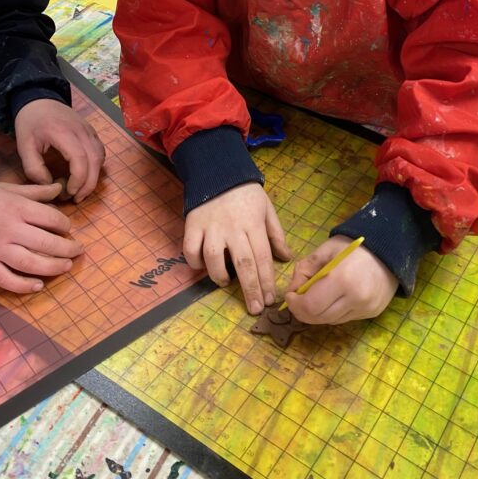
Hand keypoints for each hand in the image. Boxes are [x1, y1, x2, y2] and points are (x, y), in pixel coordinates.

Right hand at [0, 181, 82, 292]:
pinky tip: (38, 285)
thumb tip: (60, 188)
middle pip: (45, 243)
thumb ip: (36, 191)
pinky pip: (5, 279)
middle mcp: (9, 229)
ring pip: (29, 263)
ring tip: (66, 266)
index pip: (51, 219)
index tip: (69, 229)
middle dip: (66, 248)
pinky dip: (22, 285)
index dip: (65, 225)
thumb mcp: (9, 188)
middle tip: (78, 251)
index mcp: (17, 208)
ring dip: (52, 267)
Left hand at [14, 99, 104, 201]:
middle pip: (95, 160)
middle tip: (76, 199)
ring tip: (81, 191)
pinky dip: (96, 166)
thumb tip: (50, 186)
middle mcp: (81, 131)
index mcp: (63, 133)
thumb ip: (34, 169)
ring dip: (94, 177)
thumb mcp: (24, 146)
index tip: (67, 193)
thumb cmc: (30, 123)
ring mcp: (89, 130)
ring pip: (100, 157)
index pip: (80, 159)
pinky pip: (99, 151)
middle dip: (88, 184)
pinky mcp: (91, 132)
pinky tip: (85, 176)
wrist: (39, 100)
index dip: (78, 180)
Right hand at [183, 182, 291, 314]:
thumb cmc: (246, 192)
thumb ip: (276, 234)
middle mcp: (233, 227)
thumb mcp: (267, 208)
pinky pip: (190, 248)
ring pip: (213, 258)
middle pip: (243, 263)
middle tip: (255, 308)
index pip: (263, 257)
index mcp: (253, 223)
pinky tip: (202, 268)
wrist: (218, 170)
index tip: (271, 299)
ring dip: (219, 276)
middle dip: (250, 289)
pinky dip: (194, 261)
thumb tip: (287, 257)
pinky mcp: (192, 225)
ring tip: (226, 284)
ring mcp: (211, 227)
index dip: (267, 281)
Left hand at [283, 235, 397, 324]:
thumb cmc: (355, 246)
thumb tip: (293, 290)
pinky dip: (333, 312)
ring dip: (318, 312)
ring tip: (318, 295)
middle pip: (318, 318)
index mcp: (343, 279)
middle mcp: (356, 299)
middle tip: (299, 298)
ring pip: (330, 321)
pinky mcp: (372, 314)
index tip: (290, 295)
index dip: (295, 304)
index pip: (310, 306)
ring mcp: (366, 309)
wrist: (390, 249)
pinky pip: (344, 319)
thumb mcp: (326, 250)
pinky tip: (335, 297)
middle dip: (302, 310)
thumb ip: (304, 269)